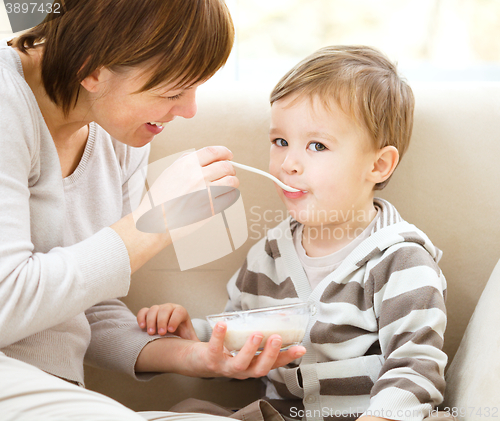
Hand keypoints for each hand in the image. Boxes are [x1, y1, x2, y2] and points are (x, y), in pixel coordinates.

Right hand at [132, 146, 238, 233]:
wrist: (155, 221)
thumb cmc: (160, 199)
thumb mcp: (170, 172)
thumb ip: (187, 162)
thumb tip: (205, 157)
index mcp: (187, 165)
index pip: (213, 152)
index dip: (225, 152)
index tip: (229, 155)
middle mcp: (198, 176)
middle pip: (226, 166)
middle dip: (230, 168)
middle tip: (230, 172)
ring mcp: (206, 193)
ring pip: (232, 181)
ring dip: (233, 181)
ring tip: (229, 184)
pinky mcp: (212, 208)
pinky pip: (230, 197)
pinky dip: (230, 194)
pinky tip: (224, 196)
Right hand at [137, 303, 197, 340]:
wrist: (172, 335)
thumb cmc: (182, 337)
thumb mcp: (190, 339)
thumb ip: (197, 343)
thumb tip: (208, 351)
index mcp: (181, 313)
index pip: (179, 311)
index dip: (175, 319)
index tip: (171, 330)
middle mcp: (170, 309)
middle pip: (165, 309)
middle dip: (162, 321)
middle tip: (160, 333)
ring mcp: (159, 309)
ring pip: (154, 309)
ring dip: (151, 321)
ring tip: (151, 333)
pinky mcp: (149, 313)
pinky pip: (143, 311)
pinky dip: (141, 318)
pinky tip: (142, 327)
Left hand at [181, 322, 306, 378]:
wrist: (196, 360)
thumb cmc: (224, 350)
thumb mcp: (244, 344)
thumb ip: (260, 334)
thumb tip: (280, 315)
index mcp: (252, 365)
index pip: (274, 364)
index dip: (287, 357)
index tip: (300, 348)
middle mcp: (241, 370)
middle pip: (259, 368)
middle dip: (270, 354)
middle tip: (276, 338)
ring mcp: (225, 367)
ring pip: (240, 363)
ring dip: (250, 349)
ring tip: (256, 334)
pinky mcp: (210, 360)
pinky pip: (215, 349)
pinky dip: (219, 336)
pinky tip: (223, 324)